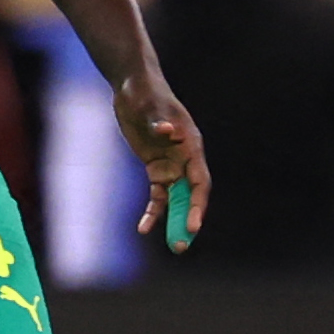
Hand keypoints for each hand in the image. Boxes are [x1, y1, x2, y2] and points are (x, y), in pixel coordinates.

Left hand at [114, 64, 209, 248]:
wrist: (133, 87)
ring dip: (173, 221)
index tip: (194, 225)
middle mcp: (186, 159)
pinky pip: (158, 195)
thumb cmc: (145, 93)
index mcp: (191, 146)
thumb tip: (167, 132)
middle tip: (182, 246)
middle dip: (187, 220)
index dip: (198, 205)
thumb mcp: (150, 106)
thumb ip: (158, 121)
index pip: (199, 181)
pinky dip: (153, 210)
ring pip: (176, 200)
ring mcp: (171, 164)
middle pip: (190, 196)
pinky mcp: (156, 167)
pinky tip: (144, 228)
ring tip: (171, 244)